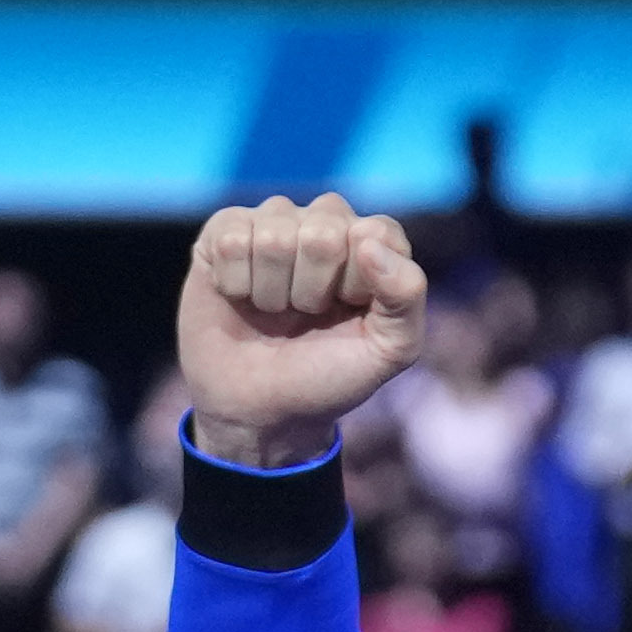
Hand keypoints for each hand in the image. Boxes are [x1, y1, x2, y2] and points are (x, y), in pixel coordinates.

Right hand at [179, 194, 425, 471]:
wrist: (260, 410)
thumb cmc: (328, 376)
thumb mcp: (389, 351)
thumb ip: (406, 296)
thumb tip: (369, 243)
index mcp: (372, 242)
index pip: (375, 232)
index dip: (359, 284)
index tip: (350, 313)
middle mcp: (323, 222)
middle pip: (323, 233)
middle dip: (313, 292)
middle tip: (306, 317)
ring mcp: (273, 222)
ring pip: (275, 237)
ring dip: (273, 293)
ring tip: (275, 312)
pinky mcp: (225, 231)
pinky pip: (233, 240)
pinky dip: (236, 284)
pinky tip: (240, 298)